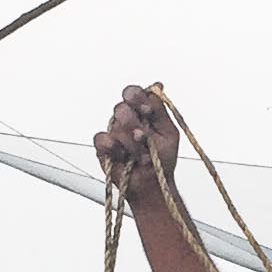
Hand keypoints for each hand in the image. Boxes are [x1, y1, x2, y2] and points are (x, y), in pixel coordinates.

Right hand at [96, 82, 180, 196]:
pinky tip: (124, 158)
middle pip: (121, 108)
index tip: (147, 112)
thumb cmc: (162, 161)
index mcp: (142, 112)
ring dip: (131, 144)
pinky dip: (115, 149)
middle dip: (135, 125)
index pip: (132, 93)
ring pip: (115, 126)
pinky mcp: (103, 147)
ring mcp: (113, 133)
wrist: (152, 185)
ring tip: (141, 156)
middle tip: (144, 139)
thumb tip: (158, 86)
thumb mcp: (169, 133)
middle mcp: (126, 120)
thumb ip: (160, 109)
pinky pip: (102, 139)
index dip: (137, 98)